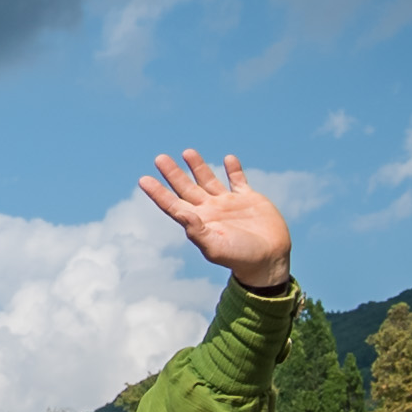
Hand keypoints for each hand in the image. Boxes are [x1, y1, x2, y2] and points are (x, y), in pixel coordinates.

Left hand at [137, 151, 290, 288]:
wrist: (268, 259)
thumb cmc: (239, 258)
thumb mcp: (215, 247)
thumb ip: (197, 231)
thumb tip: (181, 213)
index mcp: (199, 222)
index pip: (172, 204)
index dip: (157, 193)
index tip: (143, 179)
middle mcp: (210, 211)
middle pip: (186, 188)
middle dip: (173, 174)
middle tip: (159, 158)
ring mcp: (228, 204)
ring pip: (209, 181)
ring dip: (198, 167)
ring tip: (187, 152)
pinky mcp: (249, 199)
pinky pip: (239, 181)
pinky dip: (234, 170)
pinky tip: (228, 158)